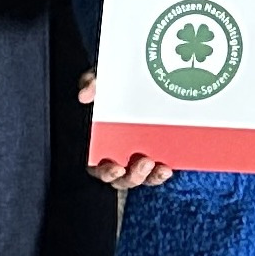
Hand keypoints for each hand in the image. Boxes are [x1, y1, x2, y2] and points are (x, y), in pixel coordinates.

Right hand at [80, 69, 178, 189]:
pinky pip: (159, 170)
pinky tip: (169, 166)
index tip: (117, 168)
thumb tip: (85, 95)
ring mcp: (138, 155)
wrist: (142, 77)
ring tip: (160, 168)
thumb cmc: (115, 83)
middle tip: (144, 162)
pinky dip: (163, 172)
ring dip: (151, 177)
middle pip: (122, 178)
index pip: (98, 167)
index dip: (106, 172)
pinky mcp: (157, 152)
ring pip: (142, 177)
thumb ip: (92, 83)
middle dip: (134, 176)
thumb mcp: (103, 79)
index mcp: (100, 143)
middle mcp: (118, 154)